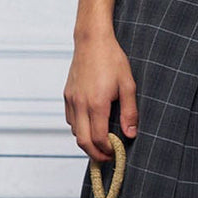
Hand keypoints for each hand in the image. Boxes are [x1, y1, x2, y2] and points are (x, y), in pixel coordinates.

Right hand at [64, 34, 138, 161]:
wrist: (92, 40)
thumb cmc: (112, 60)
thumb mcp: (128, 85)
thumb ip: (130, 112)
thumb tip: (130, 135)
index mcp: (96, 103)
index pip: (98, 138)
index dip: (107, 151)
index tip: (116, 153)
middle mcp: (80, 104)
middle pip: (82, 141)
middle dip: (94, 154)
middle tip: (107, 157)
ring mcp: (71, 99)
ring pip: (75, 131)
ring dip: (86, 140)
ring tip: (101, 141)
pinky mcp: (67, 95)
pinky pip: (71, 119)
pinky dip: (80, 128)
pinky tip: (91, 124)